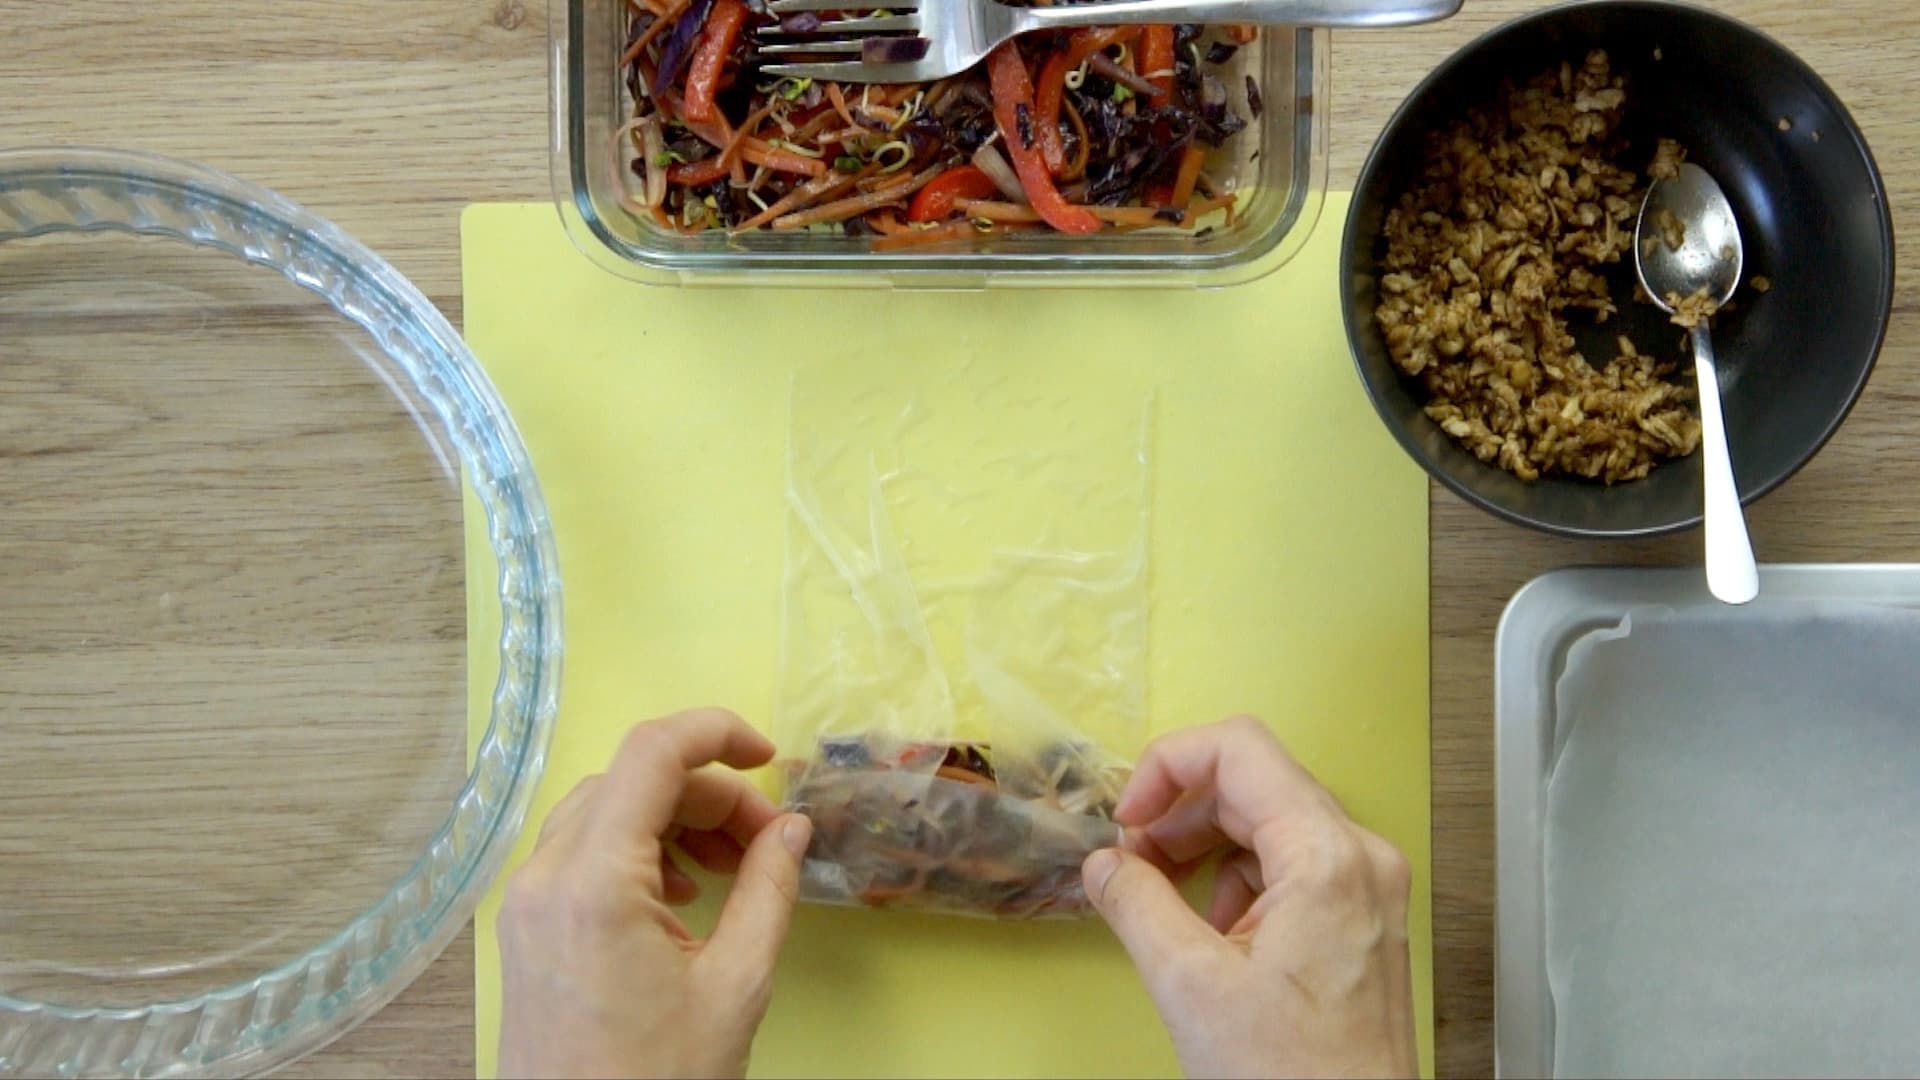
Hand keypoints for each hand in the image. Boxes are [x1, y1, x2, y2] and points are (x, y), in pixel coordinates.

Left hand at [496, 708, 812, 1078]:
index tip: (768, 755)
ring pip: (605, 810)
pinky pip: (582, 853)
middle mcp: (545, 877)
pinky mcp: (526, 929)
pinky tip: (682, 894)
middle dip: (708, 793)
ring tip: (733, 867)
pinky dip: (639, 850)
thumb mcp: (736, 984)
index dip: (716, 733)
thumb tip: (790, 827)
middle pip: (631, 780)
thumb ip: (768, 889)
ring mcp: (527, 903)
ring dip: (675, 819)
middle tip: (767, 839)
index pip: (651, 753)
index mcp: (595, 882)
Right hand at [1082, 716, 1416, 1079]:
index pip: (1240, 749)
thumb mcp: (1191, 984)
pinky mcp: (1359, 919)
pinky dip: (1237, 881)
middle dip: (1180, 812)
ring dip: (1204, 846)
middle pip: (1254, 782)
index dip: (1168, 765)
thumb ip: (1137, 904)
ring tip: (1160, 896)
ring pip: (1269, 822)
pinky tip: (1208, 928)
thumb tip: (1104, 865)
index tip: (1128, 815)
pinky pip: (1289, 866)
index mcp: (1328, 857)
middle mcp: (1360, 858)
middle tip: (1130, 859)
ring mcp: (1366, 888)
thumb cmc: (1296, 1079)